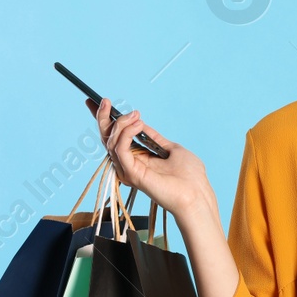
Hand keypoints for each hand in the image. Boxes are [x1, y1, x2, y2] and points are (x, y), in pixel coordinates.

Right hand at [90, 97, 213, 218]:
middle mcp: (129, 165)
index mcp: (137, 160)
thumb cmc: (190, 177)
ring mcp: (128, 170)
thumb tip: (141, 123)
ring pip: (111, 142)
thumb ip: (154, 138)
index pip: (115, 138)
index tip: (98, 102)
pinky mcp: (131, 174)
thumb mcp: (171, 149)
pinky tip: (137, 125)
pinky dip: (126, 134)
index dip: (105, 120)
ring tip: (136, 115)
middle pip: (107, 139)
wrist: (198, 195)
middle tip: (106, 101)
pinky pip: (120, 149)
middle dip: (103, 118)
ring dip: (122, 124)